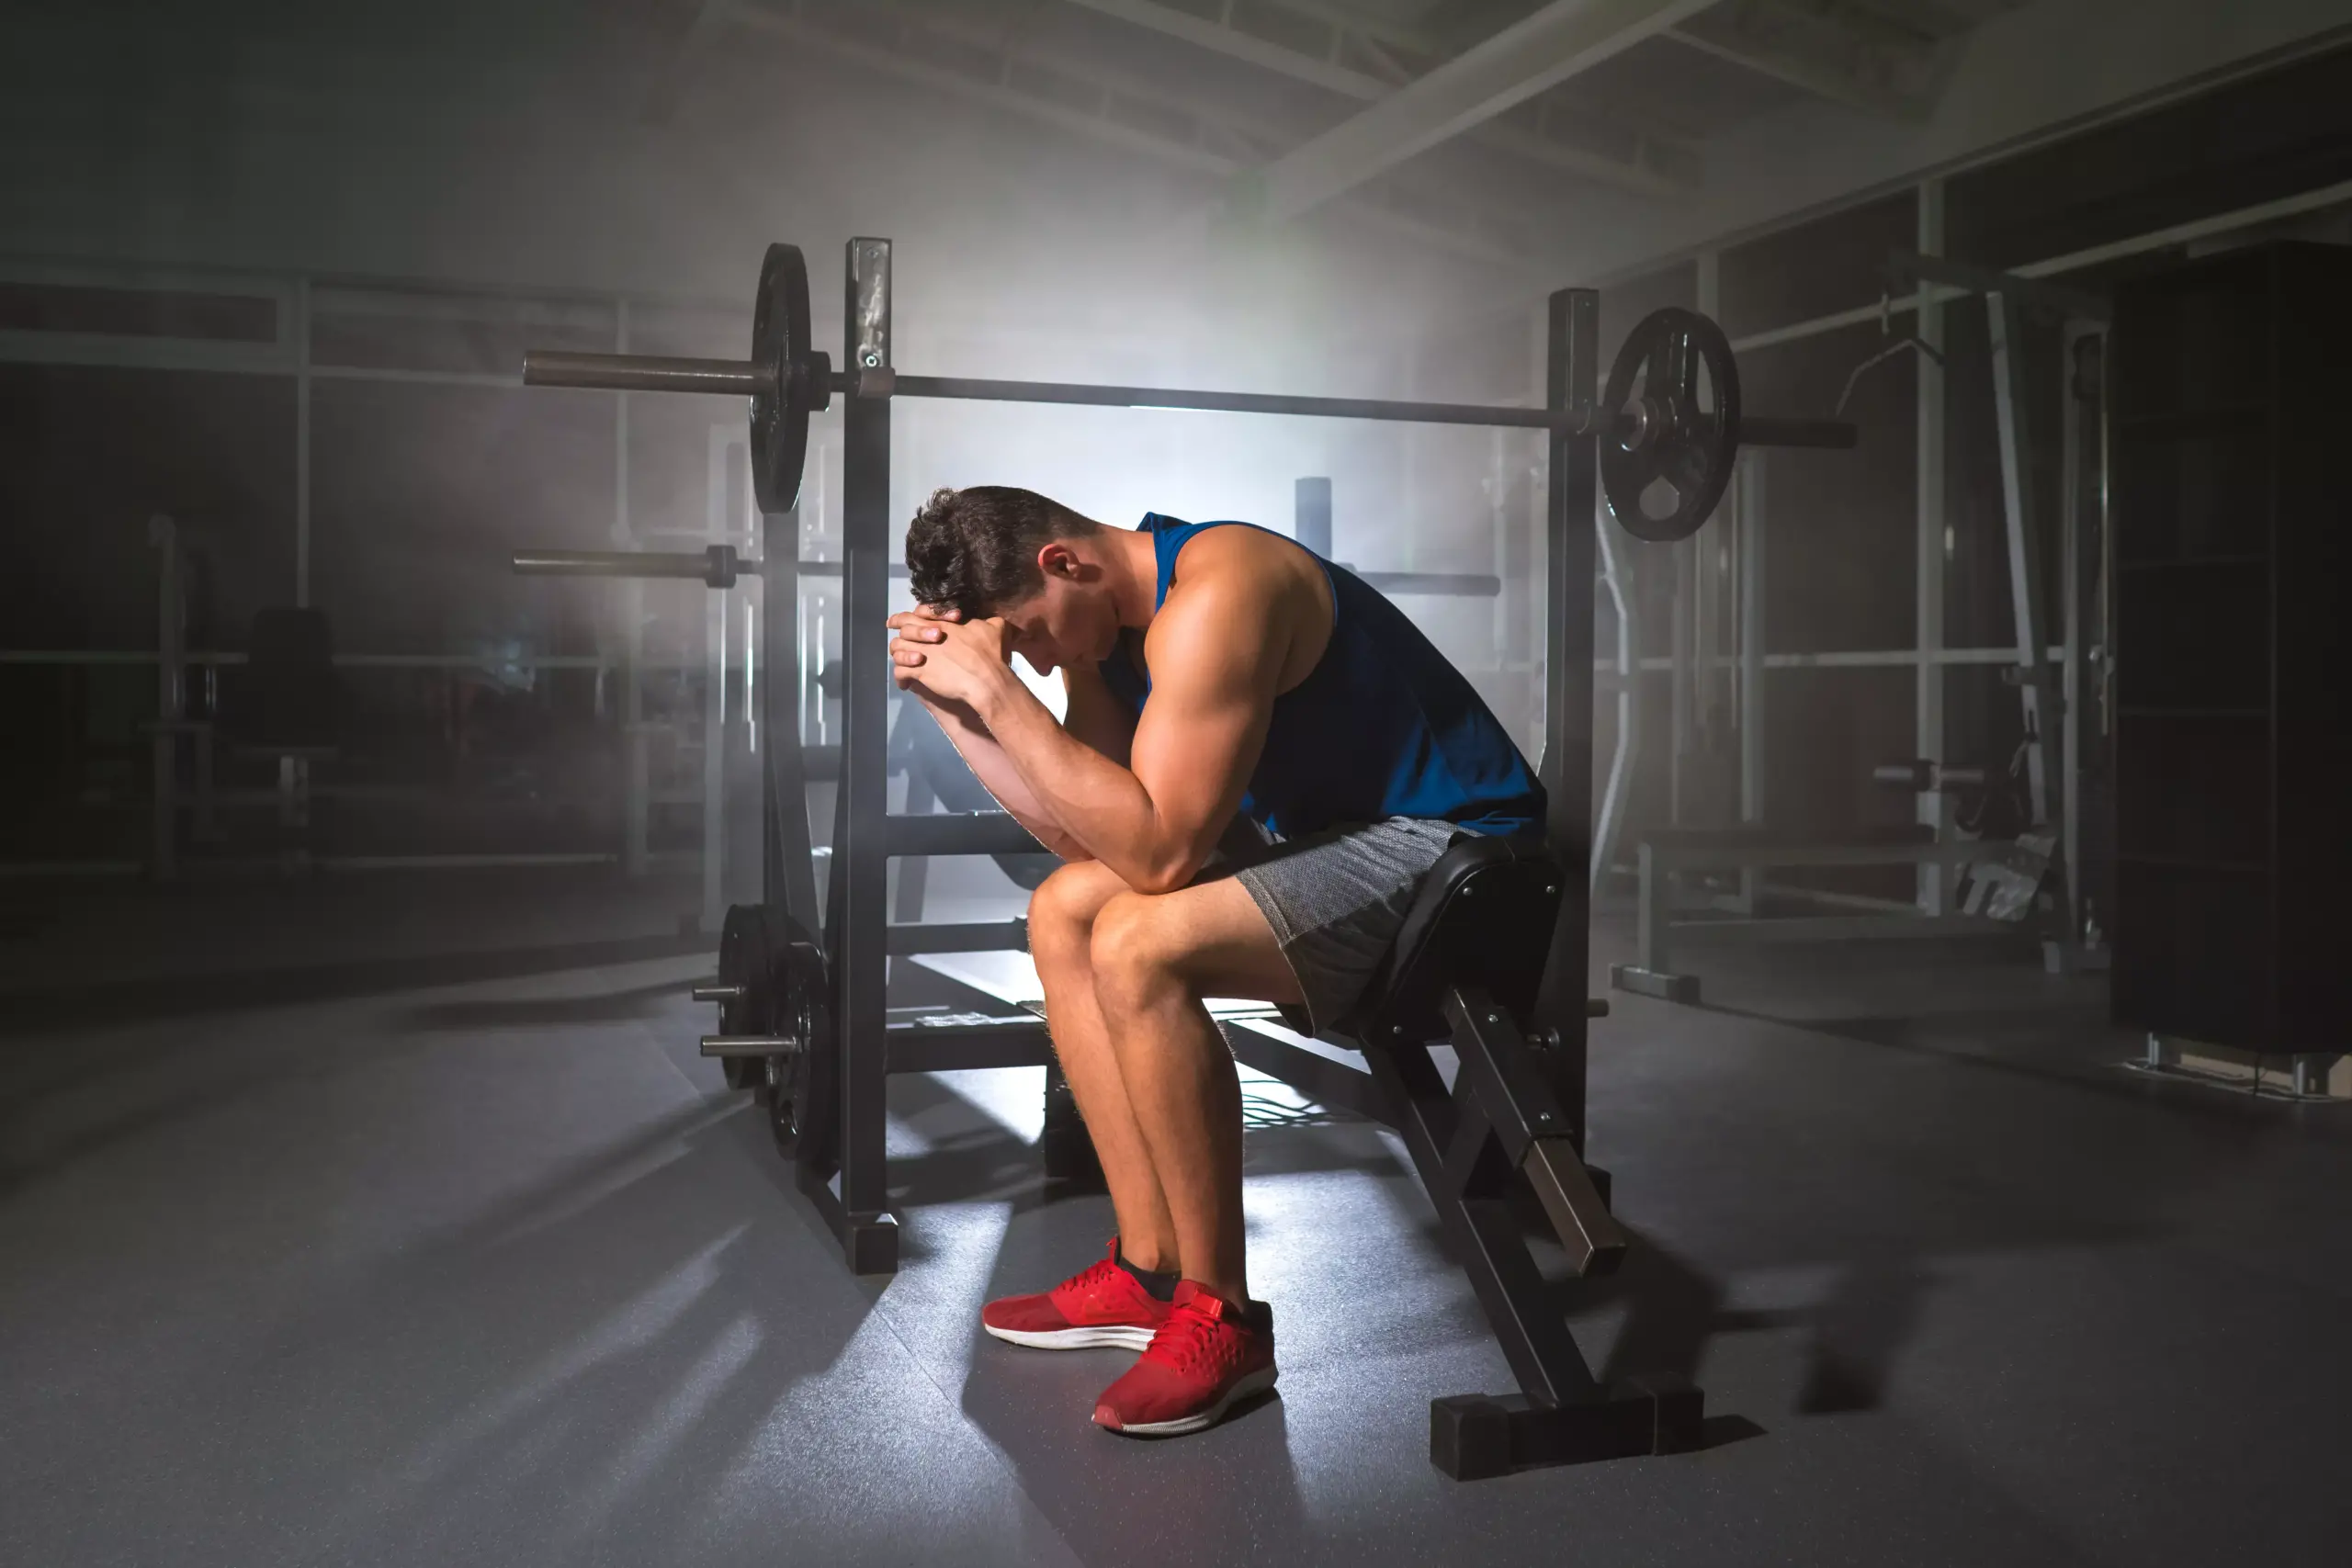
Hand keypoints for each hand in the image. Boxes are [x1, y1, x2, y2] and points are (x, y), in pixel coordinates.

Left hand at [888, 609, 1018, 714]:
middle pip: (902, 633)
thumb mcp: (996, 629)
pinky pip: (900, 673)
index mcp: (941, 624)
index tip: (895, 622)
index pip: (914, 615)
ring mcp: (922, 654)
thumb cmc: (991, 654)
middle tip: (899, 645)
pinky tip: (907, 686)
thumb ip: (989, 622)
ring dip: (900, 658)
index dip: (902, 618)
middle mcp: (927, 637)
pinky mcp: (920, 672)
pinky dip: (901, 680)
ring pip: (897, 651)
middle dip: (899, 638)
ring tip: (906, 666)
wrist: (987, 680)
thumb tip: (991, 621)